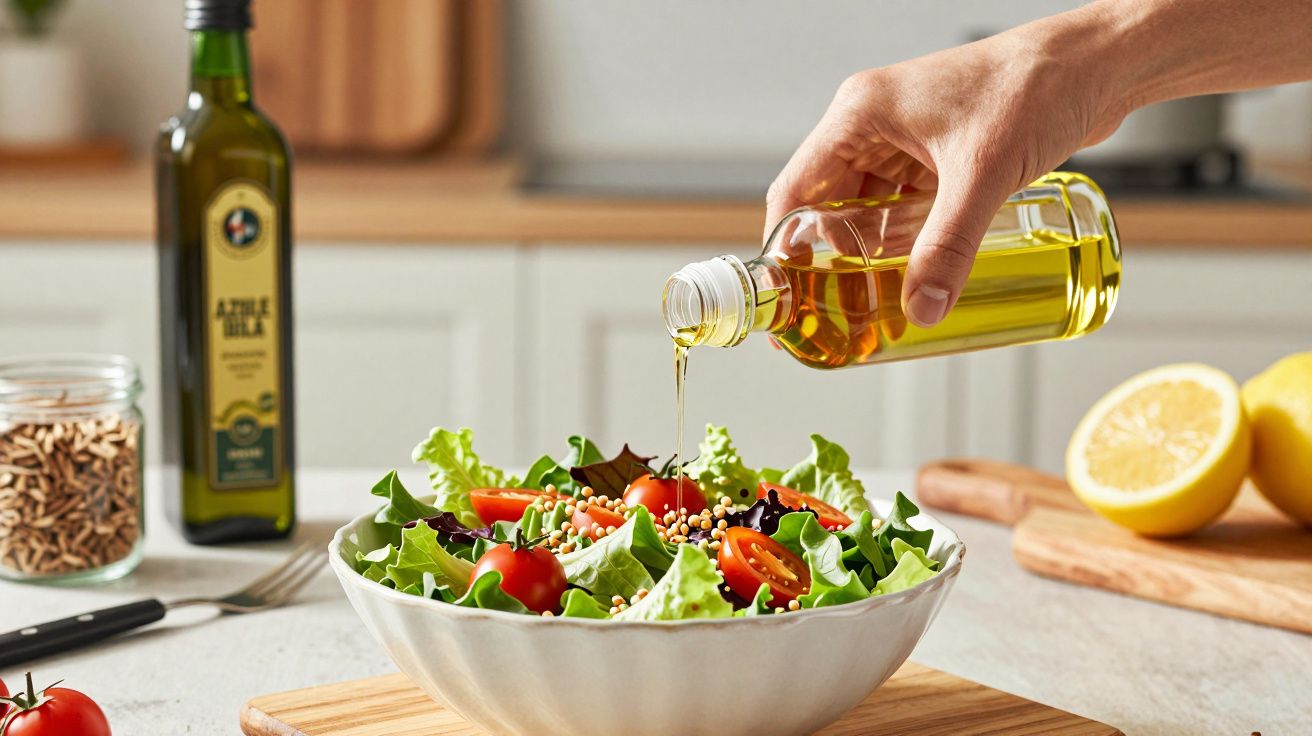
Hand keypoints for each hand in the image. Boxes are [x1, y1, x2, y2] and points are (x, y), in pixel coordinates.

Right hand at [765, 15, 1130, 326]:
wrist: (1096, 65)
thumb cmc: (1036, 86)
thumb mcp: (982, 176)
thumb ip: (948, 247)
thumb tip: (923, 307)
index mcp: (861, 114)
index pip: (797, 188)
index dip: (786, 245)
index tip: (785, 292)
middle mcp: (873, 125)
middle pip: (829, 205)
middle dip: (834, 258)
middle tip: (841, 306)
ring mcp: (905, 140)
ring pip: (867, 210)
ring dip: (872, 252)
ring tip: (878, 297)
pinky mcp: (936, 155)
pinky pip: (903, 207)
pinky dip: (904, 240)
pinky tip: (915, 271)